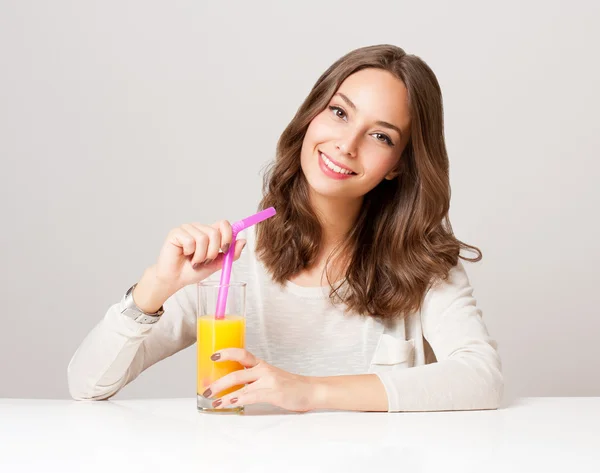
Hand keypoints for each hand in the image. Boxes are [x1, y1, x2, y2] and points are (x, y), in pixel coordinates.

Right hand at [155, 220, 246, 292]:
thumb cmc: (193, 271)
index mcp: (210, 233)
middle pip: (215, 232)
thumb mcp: (217, 264)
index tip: (225, 249)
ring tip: (194, 260)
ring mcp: (187, 229)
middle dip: (213, 252)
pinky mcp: (176, 232)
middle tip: (205, 260)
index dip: (228, 235)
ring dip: (200, 255)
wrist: (176, 279)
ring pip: (203, 238)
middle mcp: (199, 228)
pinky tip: (185, 255)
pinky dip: (190, 252)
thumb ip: (231, 254)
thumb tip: (243, 241)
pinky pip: (190, 240)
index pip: (224, 224)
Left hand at [202, 348, 317, 411]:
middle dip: (218, 380)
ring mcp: (268, 380)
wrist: (310, 391)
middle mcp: (263, 370)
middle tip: (205, 387)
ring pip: (240, 383)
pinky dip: (237, 399)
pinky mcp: (273, 392)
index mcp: (261, 364)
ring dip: (223, 392)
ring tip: (212, 399)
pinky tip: (229, 403)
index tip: (212, 355)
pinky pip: (250, 396)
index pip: (241, 353)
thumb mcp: (269, 377)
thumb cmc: (289, 385)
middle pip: (236, 371)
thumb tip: (229, 384)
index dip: (226, 353)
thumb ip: (253, 378)